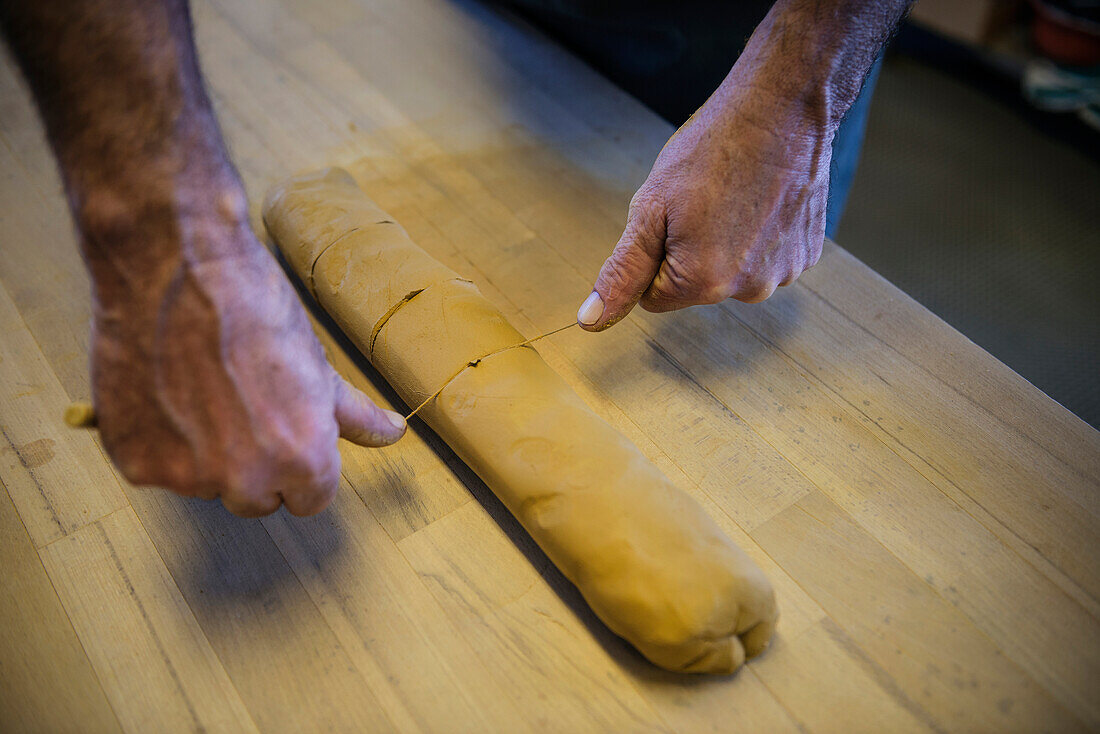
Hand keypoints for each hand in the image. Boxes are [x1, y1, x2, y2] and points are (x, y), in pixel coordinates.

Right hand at [84, 181, 405, 516]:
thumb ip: (352, 414)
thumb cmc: (254, 309)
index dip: (299, 460)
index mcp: (303, 461)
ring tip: (199, 387)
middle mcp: (247, 481)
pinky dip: (156, 438)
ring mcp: (187, 476)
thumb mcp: (317, 365)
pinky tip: (164, 389)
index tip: (283, 427)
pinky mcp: (136, 462)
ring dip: (202, 451)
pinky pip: (155, 467)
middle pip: (256, 497)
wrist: (177, 268)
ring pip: (204, 483)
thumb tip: (392, 433)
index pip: (309, 498)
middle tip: (239, 401)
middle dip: (252, 461)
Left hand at [576, 79, 831, 329]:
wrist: (780, 105)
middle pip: (696, 287)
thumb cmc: (711, 149)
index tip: (672, 216)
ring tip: (735, 194)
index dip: (655, 255)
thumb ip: (622, 272)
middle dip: (691, 251)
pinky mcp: (808, 253)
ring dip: (727, 242)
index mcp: (704, 283)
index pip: (654, 297)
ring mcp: (786, 272)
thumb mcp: (650, 209)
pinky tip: (762, 196)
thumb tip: (590, 321)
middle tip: (704, 200)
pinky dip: (760, 233)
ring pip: (732, 272)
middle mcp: (750, 290)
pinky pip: (766, 257)